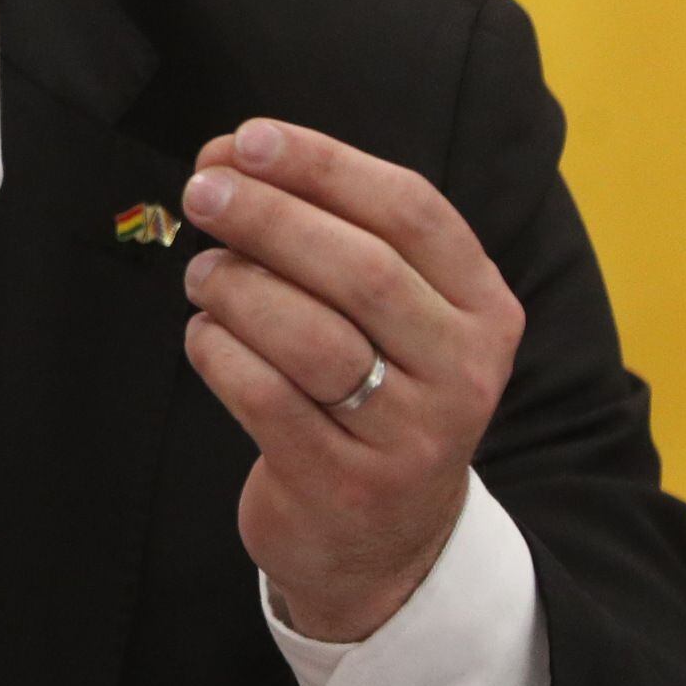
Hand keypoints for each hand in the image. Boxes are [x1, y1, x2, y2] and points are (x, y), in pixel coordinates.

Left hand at [180, 118, 523, 641]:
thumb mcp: (398, 321)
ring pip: (310, 335)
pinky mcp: (343, 485)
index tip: (248, 139)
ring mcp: (407, 436)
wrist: (386, 546)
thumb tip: (235, 159)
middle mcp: (461, 371)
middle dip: (270, 217)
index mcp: (483, 310)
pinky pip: (264, 396)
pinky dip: (219, 351)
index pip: (411, 212)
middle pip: (360, 269)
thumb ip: (337, 237)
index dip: (324, 166)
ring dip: (238, 287)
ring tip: (202, 271)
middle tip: (205, 192)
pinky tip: (205, 335)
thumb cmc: (375, 398)